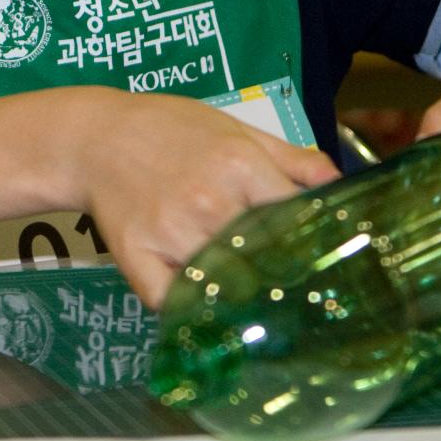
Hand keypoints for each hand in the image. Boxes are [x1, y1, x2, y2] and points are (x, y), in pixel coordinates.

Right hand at [63, 89, 339, 307]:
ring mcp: (171, 233)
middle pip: (264, 257)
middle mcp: (210, 202)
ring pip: (224, 284)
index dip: (309, 242)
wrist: (98, 136)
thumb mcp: (239, 129)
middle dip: (280, 274)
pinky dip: (190, 312)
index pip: (293, 219)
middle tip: (296, 293)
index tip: (321, 260)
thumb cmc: (173, 129)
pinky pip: (172, 303)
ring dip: (240, 295)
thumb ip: (294, 159)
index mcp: (241, 166)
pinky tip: (204, 308)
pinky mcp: (137, 258)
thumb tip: (341, 185)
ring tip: (255, 304)